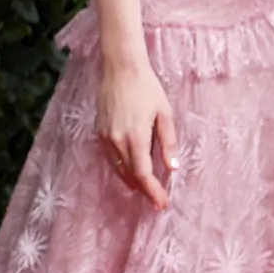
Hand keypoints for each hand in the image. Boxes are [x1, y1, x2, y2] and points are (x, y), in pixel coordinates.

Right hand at [96, 57, 176, 209]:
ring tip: (146, 190)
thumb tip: (173, 168)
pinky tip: (130, 171)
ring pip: (118, 168)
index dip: (154, 192)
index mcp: (136, 137)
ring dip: (132, 181)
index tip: (163, 204)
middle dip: (144, 190)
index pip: (144, 174)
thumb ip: (168, 143)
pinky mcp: (100, 131)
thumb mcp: (165, 114)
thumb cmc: (147, 88)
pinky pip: (110, 158)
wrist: (120, 69)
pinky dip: (121, 169)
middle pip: (130, 175)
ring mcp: (106, 136)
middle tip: (158, 200)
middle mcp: (117, 140)